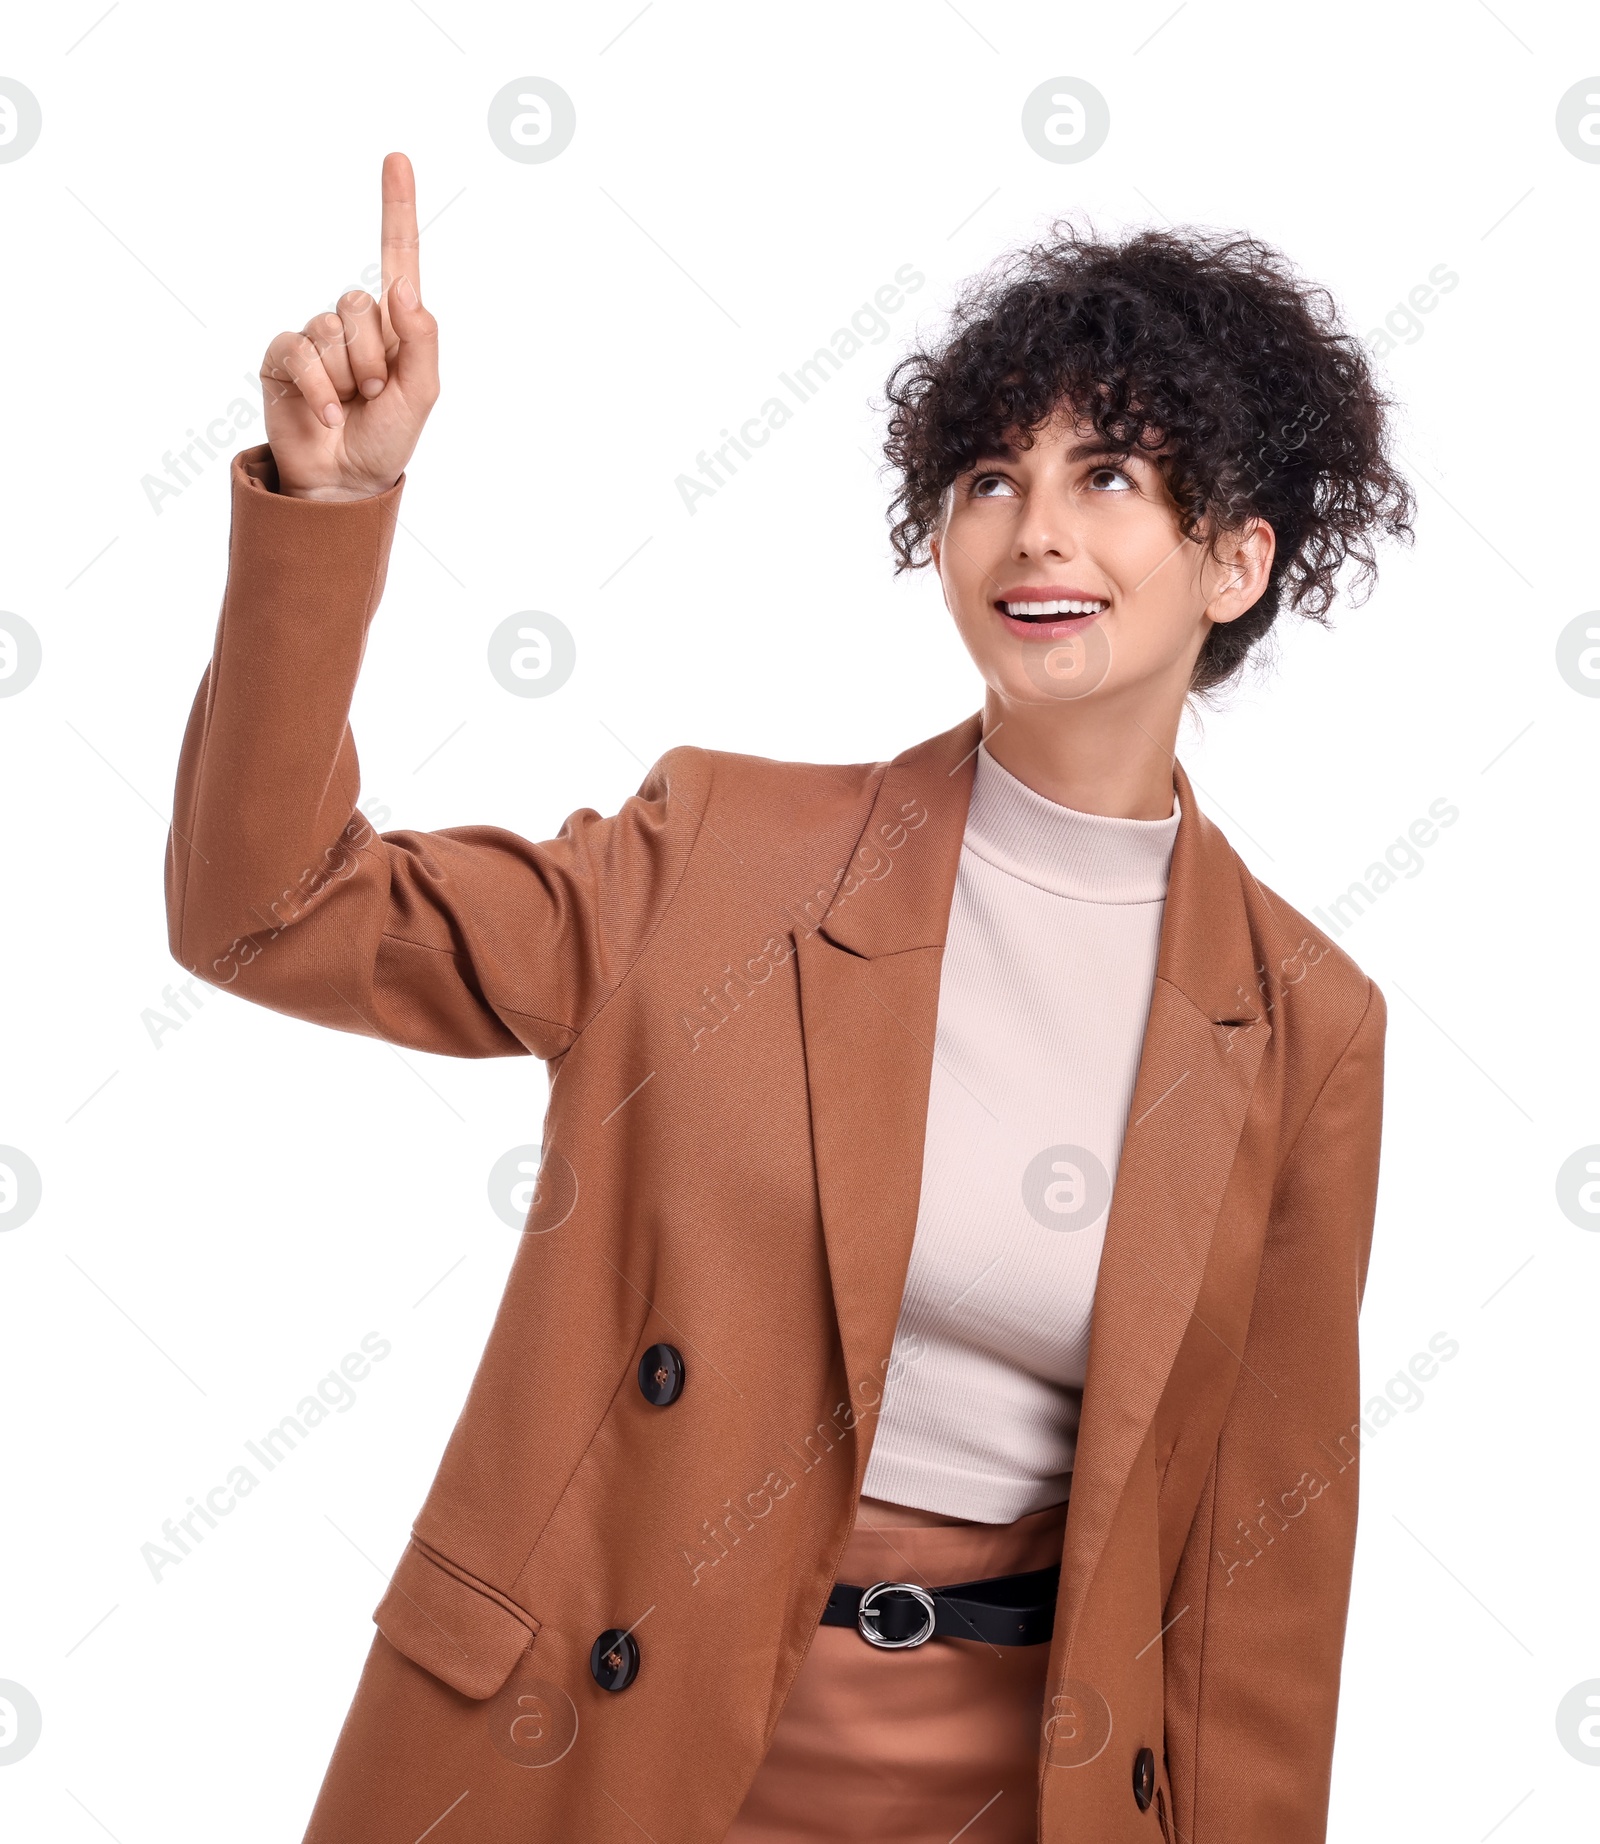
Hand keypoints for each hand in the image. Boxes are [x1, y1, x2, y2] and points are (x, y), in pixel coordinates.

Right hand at [261, 152, 438, 500]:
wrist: (346, 479)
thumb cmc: (388, 438)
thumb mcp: (422, 393)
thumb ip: (421, 339)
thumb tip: (401, 287)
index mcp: (394, 324)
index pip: (397, 255)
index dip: (397, 207)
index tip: (397, 158)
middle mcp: (353, 322)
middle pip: (361, 303)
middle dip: (373, 358)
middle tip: (374, 394)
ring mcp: (316, 336)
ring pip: (332, 328)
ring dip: (348, 376)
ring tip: (352, 405)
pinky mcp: (284, 355)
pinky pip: (300, 350)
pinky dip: (320, 387)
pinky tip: (328, 414)